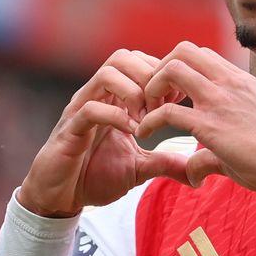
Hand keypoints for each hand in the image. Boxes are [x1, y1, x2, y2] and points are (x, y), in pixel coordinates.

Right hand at [18, 49, 190, 217]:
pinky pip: (91, 108)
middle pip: (123, 57)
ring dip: (133, 92)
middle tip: (162, 107)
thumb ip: (165, 163)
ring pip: (107, 73)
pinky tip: (132, 132)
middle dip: (150, 77)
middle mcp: (96, 96)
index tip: (176, 100)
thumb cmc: (94, 177)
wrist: (60, 199)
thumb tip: (195, 171)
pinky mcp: (70, 129)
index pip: (139, 62)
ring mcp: (81, 109)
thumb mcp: (139, 169)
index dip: (161, 75)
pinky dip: (116, 116)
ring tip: (145, 118)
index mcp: (113, 98)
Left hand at [135, 42, 255, 197]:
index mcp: (239, 80)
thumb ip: (211, 149)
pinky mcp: (210, 126)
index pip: (201, 54)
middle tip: (155, 96)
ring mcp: (219, 100)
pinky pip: (168, 112)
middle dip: (161, 68)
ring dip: (152, 87)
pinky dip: (150, 120)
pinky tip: (145, 133)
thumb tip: (192, 172)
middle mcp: (229, 82)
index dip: (179, 69)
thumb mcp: (245, 136)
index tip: (172, 94)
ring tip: (148, 110)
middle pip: (183, 50)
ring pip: (173, 69)